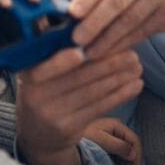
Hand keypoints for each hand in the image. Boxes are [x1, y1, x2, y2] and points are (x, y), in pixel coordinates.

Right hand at [16, 48, 143, 164]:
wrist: (36, 135)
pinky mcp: (68, 127)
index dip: (62, 61)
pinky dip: (119, 95)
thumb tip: (84, 29)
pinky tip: (135, 86)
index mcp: (27, 76)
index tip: (82, 51)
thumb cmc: (43, 94)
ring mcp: (52, 113)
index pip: (44, 67)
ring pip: (91, 92)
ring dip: (118, 78)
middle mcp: (35, 96)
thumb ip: (52, 56)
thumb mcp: (37, 75)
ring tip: (137, 67)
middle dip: (107, 64)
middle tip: (131, 53)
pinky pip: (98, 108)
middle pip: (76, 78)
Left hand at [83, 117, 141, 164]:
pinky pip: (118, 151)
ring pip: (125, 149)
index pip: (134, 139)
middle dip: (131, 159)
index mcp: (116, 124)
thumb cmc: (84, 138)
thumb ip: (119, 146)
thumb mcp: (102, 141)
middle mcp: (115, 128)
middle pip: (131, 145)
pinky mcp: (106, 141)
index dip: (137, 154)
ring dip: (126, 161)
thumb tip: (133, 154)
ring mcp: (111, 134)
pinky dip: (120, 160)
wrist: (66, 137)